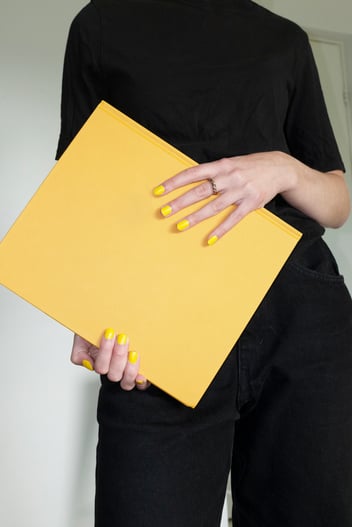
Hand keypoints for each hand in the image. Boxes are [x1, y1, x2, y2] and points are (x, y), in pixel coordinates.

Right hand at [71, 330, 149, 390]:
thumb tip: (87, 363)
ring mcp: (126, 372)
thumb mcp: (84, 336)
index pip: (100, 366)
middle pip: (114, 375)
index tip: (109, 333)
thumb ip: (79, 351)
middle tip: (122, 338)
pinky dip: (141, 381)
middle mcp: (113, 369)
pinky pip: (141, 384)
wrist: (116, 319)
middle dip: (118, 356)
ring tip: (133, 353)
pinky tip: (142, 373)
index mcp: (100, 362)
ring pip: (126, 382)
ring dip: (130, 368)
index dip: (105, 352)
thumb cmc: (102, 329)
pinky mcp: (139, 372)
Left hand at [154, 151, 295, 243]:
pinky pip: (233, 219)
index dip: (175, 182)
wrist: (280, 168)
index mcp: (222, 165)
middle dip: (180, 202)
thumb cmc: (250, 166)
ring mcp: (240, 191)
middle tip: (164, 211)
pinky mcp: (251, 203)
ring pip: (214, 206)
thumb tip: (190, 181)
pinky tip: (210, 239)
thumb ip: (213, 172)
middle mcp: (229, 177)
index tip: (159, 190)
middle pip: (200, 191)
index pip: (193, 173)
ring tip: (180, 226)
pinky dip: (221, 230)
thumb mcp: (231, 163)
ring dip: (195, 217)